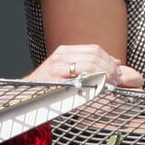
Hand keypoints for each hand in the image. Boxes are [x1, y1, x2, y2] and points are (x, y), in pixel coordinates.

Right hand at [25, 44, 143, 88]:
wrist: (27, 95)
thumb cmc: (49, 86)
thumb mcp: (68, 71)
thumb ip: (89, 65)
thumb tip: (116, 62)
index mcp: (65, 51)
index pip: (94, 49)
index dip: (108, 59)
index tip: (117, 71)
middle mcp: (61, 55)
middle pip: (94, 56)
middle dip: (109, 68)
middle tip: (117, 80)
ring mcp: (57, 66)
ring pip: (90, 65)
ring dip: (104, 75)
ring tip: (110, 85)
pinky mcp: (55, 79)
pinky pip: (81, 79)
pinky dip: (93, 83)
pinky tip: (99, 89)